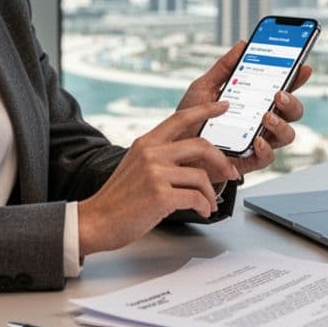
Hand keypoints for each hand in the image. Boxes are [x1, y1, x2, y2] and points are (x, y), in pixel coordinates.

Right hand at [78, 102, 240, 254]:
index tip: (223, 105)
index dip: (205, 110)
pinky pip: (196, 197)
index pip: (180, 118)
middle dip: (222, 161)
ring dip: (211, 193)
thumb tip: (193, 163)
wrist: (97, 221)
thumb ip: (160, 158)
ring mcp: (155, 173)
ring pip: (202, 176)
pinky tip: (202, 211)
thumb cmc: (118, 199)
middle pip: (201, 146)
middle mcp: (151, 153)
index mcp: (146, 143)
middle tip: (231, 173)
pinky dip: (205, 206)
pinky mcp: (160, 194)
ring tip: (208, 204)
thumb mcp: (136, 166)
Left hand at [177, 40, 312, 175]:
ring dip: (281, 124)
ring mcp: (258, 141)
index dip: (297, 77)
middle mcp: (261, 121)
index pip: (282, 87)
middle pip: (292, 111)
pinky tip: (256, 140)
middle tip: (279, 94)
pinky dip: (266, 149)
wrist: (175, 150)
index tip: (303, 67)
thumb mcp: (204, 87)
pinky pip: (268, 158)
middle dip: (292, 101)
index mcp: (254, 100)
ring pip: (287, 134)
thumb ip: (224, 67)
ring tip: (266, 117)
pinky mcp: (248, 160)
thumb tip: (242, 44)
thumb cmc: (191, 118)